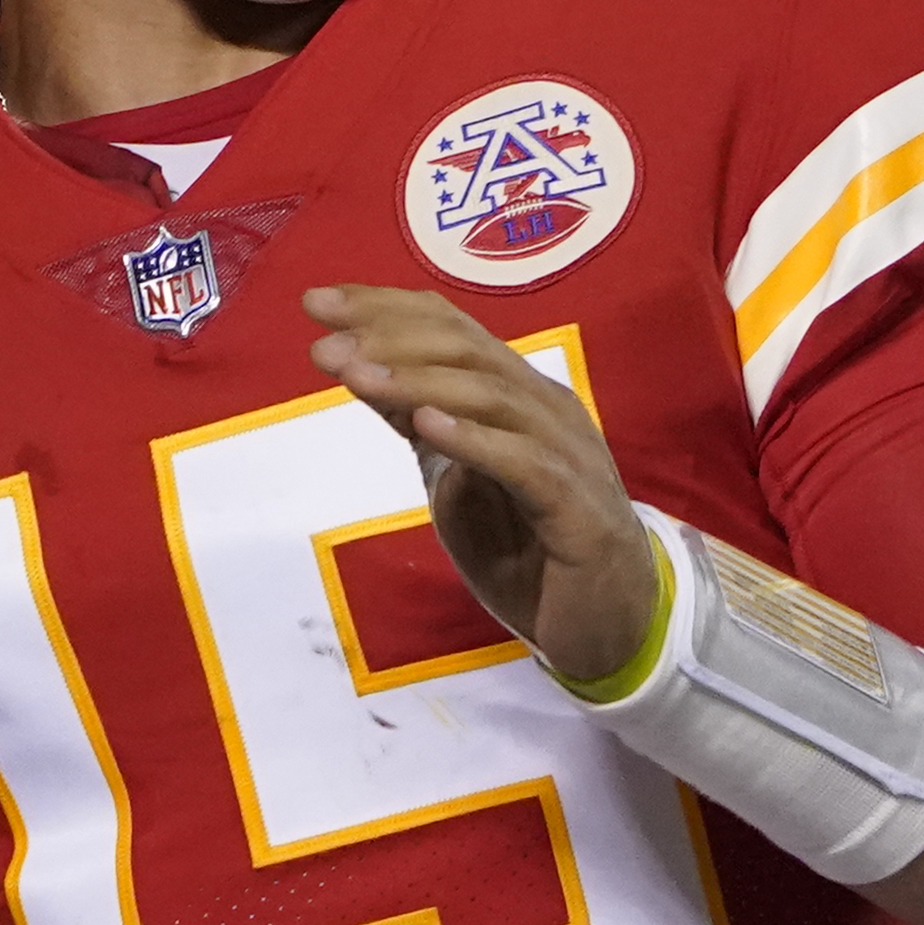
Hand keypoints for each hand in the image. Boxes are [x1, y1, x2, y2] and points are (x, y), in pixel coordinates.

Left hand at [301, 283, 664, 685]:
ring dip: (417, 380)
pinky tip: (425, 425)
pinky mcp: (576, 506)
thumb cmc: (530, 550)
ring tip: (355, 375)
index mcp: (517, 394)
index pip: (451, 328)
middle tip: (325, 344)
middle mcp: (544, 408)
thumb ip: (421, 425)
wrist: (608, 621)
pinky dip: (473, 438)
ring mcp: (566, 452)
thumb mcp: (456, 481)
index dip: (384, 308)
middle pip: (467, 348)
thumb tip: (361, 370)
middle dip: (389, 337)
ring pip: (491, 395)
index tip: (315, 302)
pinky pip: (523, 461)